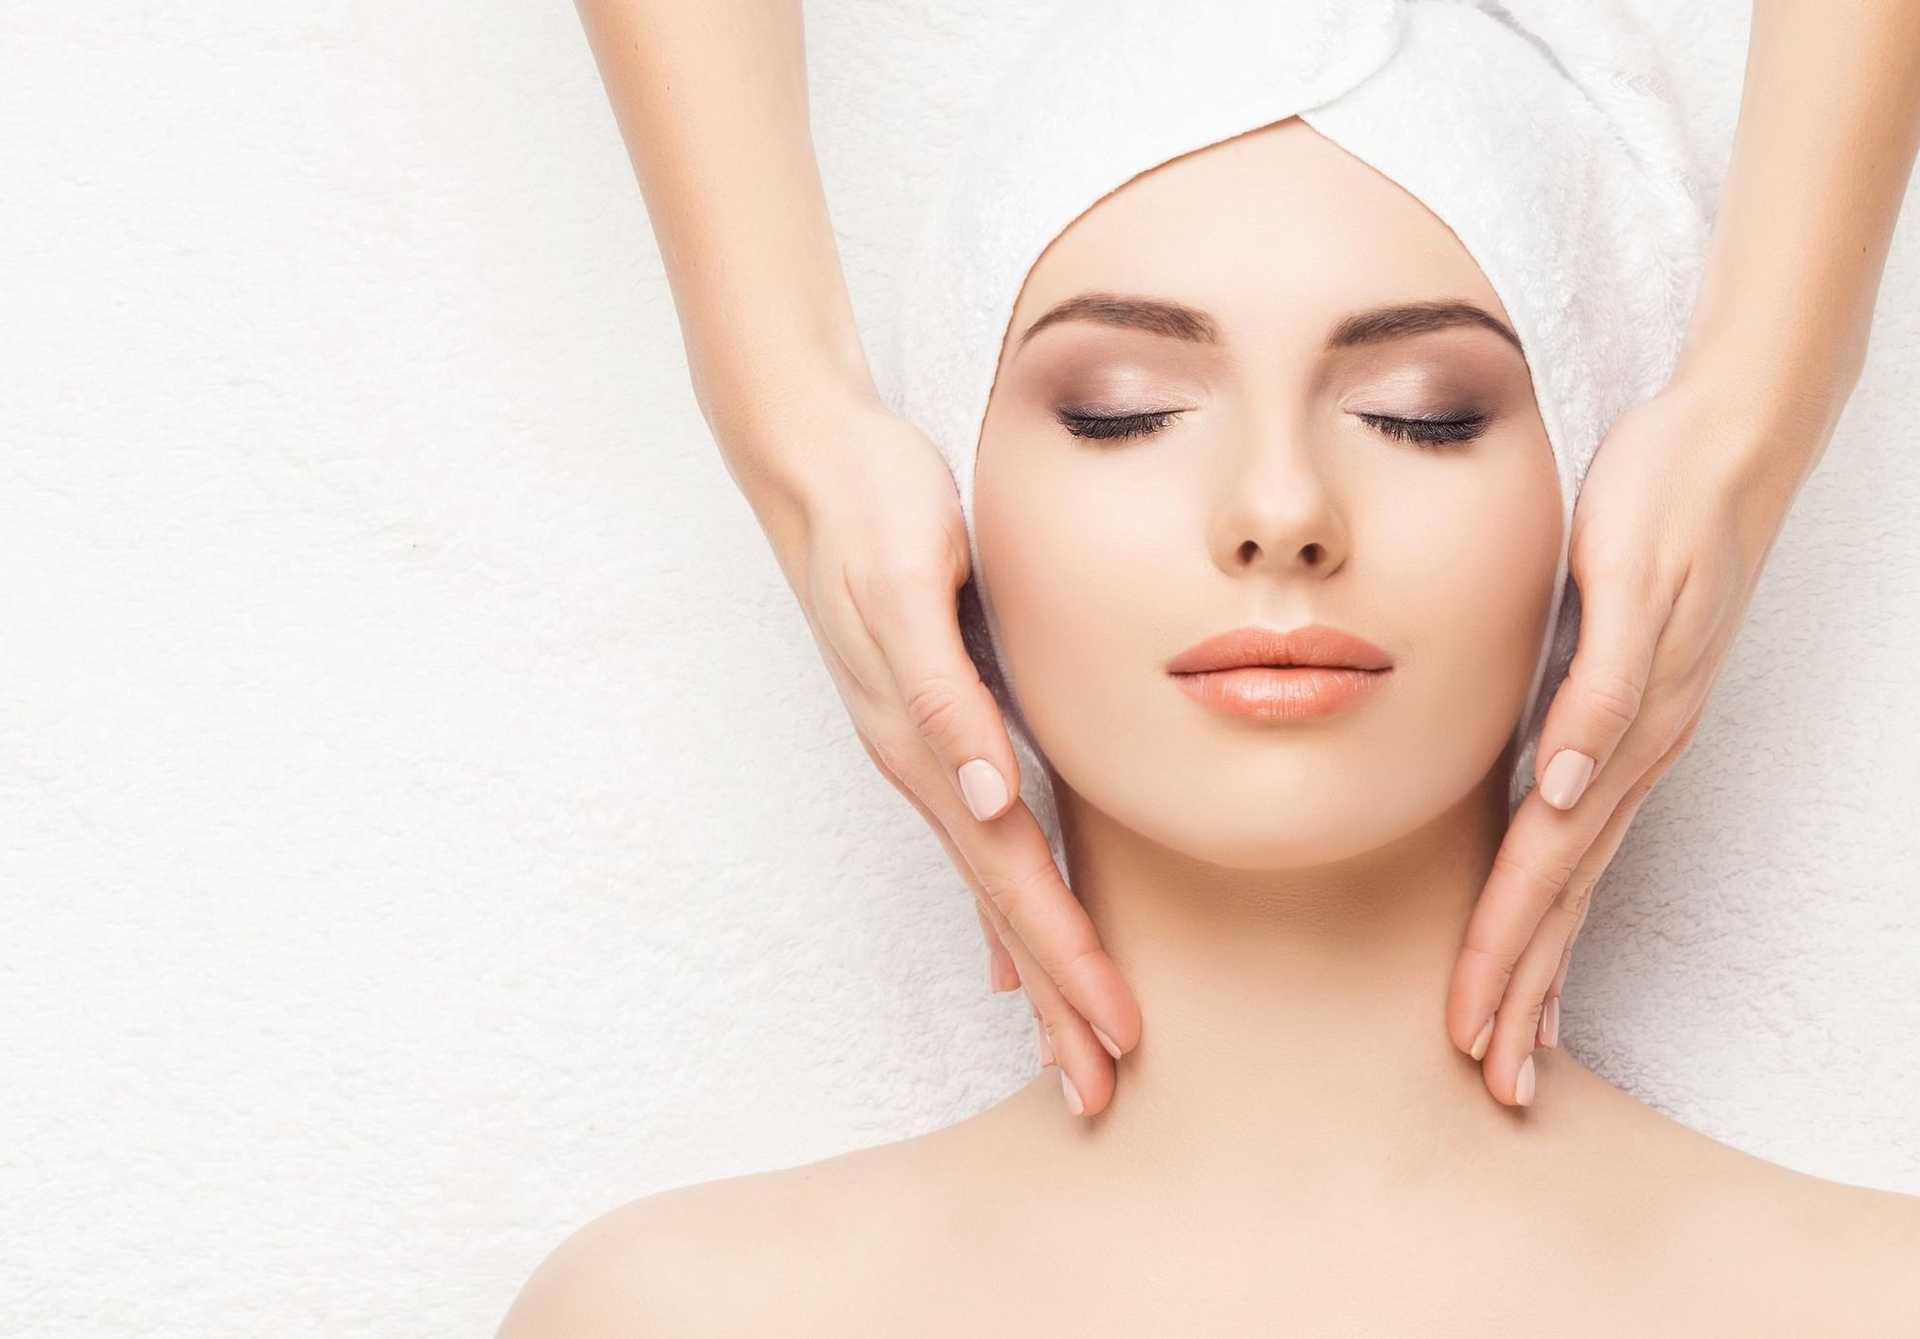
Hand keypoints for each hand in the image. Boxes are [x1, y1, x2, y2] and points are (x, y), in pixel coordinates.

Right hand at [745, 390, 1141, 1115]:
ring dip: (1033, 966)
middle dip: (1051, 999)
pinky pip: (971, 838)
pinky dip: (1000, 902)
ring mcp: (920, 752)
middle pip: (998, 905)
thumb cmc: (874, 509)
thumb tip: (983, 798)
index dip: (1062, 958)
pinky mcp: (929, 724)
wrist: (815, 462)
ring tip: (1067, 1039)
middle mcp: (921, 764)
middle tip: (1096, 1089)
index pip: (1008, 877)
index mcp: (925, 743)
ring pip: (990, 881)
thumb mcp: (912, 584)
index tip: (1111, 1033)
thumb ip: (946, 693)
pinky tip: (1011, 937)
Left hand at [1444, 370, 1840, 1105]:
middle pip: (1564, 892)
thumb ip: (1602, 687)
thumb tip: (1560, 788)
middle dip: (1525, 988)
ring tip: (1521, 1040)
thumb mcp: (1628, 577)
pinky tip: (1551, 915)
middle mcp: (1633, 751)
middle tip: (1493, 1080)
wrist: (1726, 438)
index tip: (1471, 1025)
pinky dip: (1565, 889)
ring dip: (1547, 959)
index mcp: (1620, 729)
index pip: (1544, 864)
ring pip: (1581, 873)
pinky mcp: (1637, 714)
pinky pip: (1595, 827)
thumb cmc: (1662, 496)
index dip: (1506, 947)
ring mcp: (1641, 739)